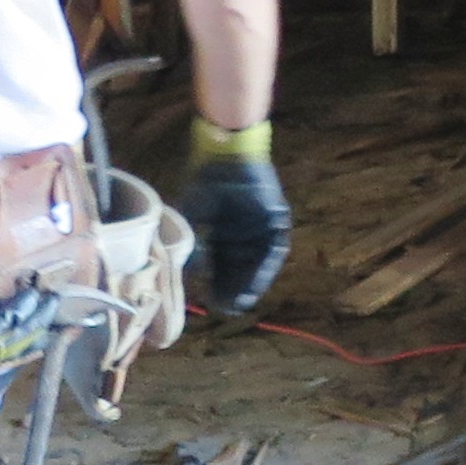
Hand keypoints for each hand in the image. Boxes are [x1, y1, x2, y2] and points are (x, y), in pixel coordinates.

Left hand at [0, 265, 56, 380]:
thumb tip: (5, 319)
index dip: (20, 354)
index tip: (40, 346)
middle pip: (6, 351)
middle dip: (34, 335)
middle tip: (54, 325)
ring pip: (8, 337)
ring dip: (33, 319)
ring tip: (49, 302)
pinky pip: (1, 323)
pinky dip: (19, 309)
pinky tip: (31, 297)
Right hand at [177, 117, 292, 314]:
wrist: (227, 155)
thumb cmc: (207, 179)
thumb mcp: (193, 213)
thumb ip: (191, 238)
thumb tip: (189, 270)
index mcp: (222, 230)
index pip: (219, 264)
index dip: (215, 283)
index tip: (209, 302)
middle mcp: (242, 232)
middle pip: (239, 267)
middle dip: (232, 289)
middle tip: (226, 309)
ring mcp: (260, 228)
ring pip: (256, 263)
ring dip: (249, 284)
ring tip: (241, 303)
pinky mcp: (276, 222)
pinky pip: (273, 252)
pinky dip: (263, 269)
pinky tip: (254, 284)